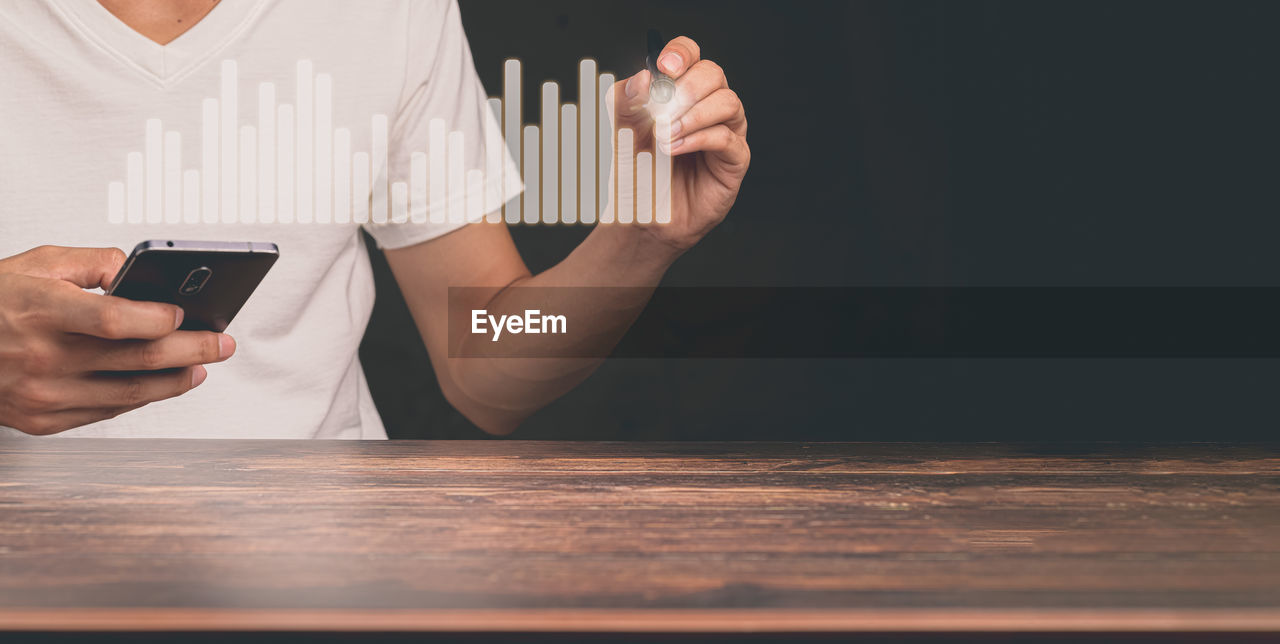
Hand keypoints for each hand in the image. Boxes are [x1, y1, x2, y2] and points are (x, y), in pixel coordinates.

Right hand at [0, 246, 235, 434]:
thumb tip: (143, 273)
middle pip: (136, 359)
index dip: (158, 318)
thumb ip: (94, 263)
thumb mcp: (35, 264)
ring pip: (129, 394)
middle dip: (193, 350)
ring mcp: (41, 395)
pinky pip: (106, 411)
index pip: (114, 319)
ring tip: (202, 366)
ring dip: (176, 381)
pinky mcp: (41, 421)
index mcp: (38, 310)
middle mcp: (41, 356)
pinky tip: (162, 383)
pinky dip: (140, 397)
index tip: (187, 312)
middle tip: (224, 343)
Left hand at [611, 36, 749, 251]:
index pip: (691, 57)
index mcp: (681, 93)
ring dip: (694, 115)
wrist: (640, 217)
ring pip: (729, 102)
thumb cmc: (637, 173)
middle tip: (662, 111)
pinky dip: (699, 139)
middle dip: (687, 88)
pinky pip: (728, 139)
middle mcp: (707, 108)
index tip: (663, 67)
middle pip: (714, 74)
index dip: (681, 53)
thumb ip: (624, 101)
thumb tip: (643, 78)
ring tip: (665, 136)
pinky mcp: (733, 161)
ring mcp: (724, 133)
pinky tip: (675, 149)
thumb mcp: (620, 132)